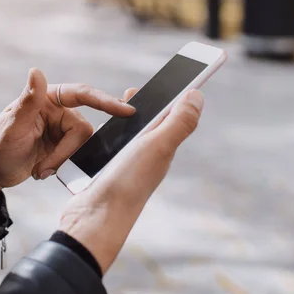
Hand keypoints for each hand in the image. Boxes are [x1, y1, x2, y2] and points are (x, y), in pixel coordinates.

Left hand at [0, 68, 134, 201]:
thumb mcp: (13, 126)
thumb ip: (28, 100)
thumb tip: (36, 71)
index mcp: (48, 98)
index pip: (82, 94)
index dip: (105, 101)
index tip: (126, 110)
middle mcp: (59, 111)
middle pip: (83, 130)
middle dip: (65, 152)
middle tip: (44, 167)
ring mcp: (62, 131)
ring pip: (82, 146)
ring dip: (61, 162)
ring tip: (39, 170)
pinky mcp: (63, 148)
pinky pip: (76, 157)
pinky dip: (61, 167)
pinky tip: (42, 171)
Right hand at [58, 90, 203, 273]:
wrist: (96, 218)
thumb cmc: (127, 182)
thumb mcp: (157, 147)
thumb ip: (178, 123)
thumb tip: (197, 95)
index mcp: (163, 147)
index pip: (174, 115)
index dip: (176, 96)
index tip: (175, 75)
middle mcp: (148, 156)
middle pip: (152, 125)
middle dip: (148, 105)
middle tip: (134, 91)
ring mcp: (128, 164)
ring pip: (131, 137)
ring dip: (127, 121)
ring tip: (117, 108)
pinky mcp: (108, 172)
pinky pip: (112, 149)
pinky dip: (109, 137)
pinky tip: (99, 135)